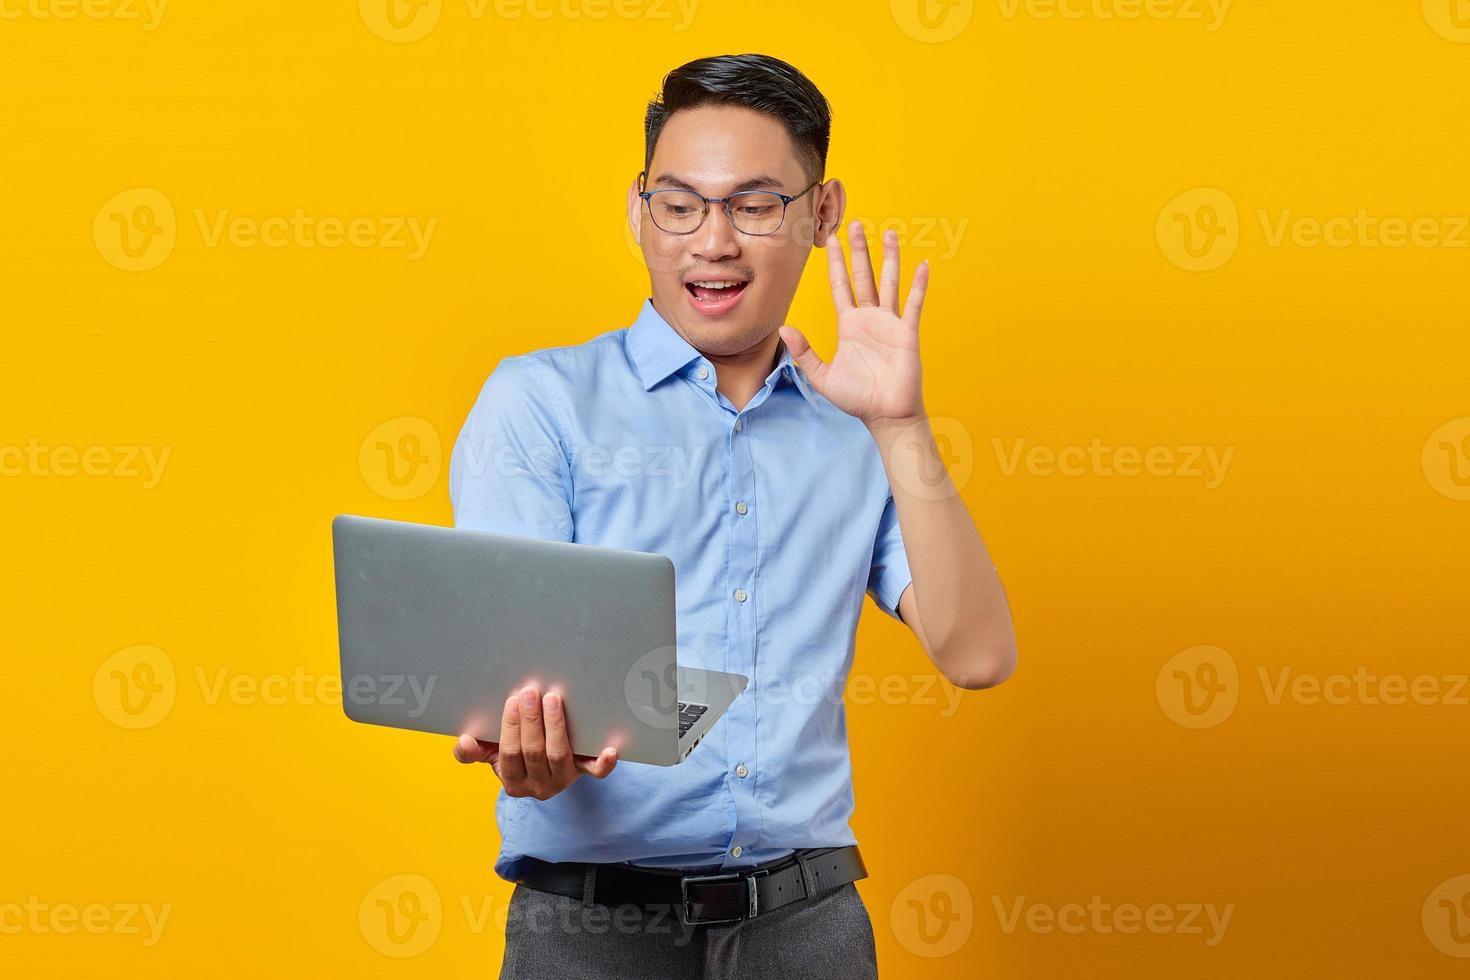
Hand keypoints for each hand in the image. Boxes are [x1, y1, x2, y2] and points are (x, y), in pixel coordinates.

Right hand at [452, 685, 617, 800]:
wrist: (548, 769)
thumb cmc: (517, 754)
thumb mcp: (493, 754)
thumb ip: (475, 751)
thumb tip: (462, 742)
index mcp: (513, 782)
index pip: (509, 755)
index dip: (510, 728)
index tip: (512, 701)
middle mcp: (539, 786)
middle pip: (534, 753)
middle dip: (531, 721)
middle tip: (531, 691)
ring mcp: (564, 780)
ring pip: (559, 756)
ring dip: (556, 726)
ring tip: (553, 698)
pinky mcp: (585, 773)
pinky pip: (596, 772)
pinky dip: (604, 762)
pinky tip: (611, 748)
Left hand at [778, 221, 928, 428]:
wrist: (885, 415)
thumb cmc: (857, 398)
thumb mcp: (823, 376)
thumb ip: (804, 352)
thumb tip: (783, 328)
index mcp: (849, 324)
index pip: (840, 286)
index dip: (835, 263)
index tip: (829, 240)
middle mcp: (869, 318)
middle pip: (863, 276)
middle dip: (859, 250)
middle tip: (854, 223)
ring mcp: (890, 323)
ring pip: (889, 282)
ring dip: (889, 258)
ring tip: (890, 232)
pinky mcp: (907, 333)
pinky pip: (914, 305)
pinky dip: (919, 286)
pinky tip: (923, 265)